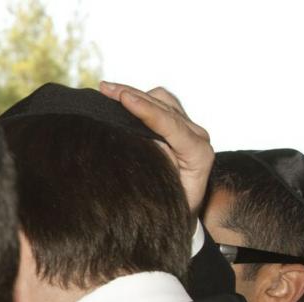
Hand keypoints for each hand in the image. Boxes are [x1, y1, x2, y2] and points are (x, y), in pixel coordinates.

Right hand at [99, 81, 213, 214]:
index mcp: (198, 154)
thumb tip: (142, 145)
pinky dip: (139, 99)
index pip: (171, 124)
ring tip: (108, 91)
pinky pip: (160, 104)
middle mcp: (197, 137)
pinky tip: (119, 97)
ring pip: (162, 100)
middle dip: (133, 95)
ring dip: (135, 94)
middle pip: (164, 106)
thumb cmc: (172, 208)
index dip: (146, 109)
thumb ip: (158, 168)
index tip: (124, 98)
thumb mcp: (166, 196)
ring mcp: (189, 130)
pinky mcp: (179, 126)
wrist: (184, 211)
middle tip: (105, 89)